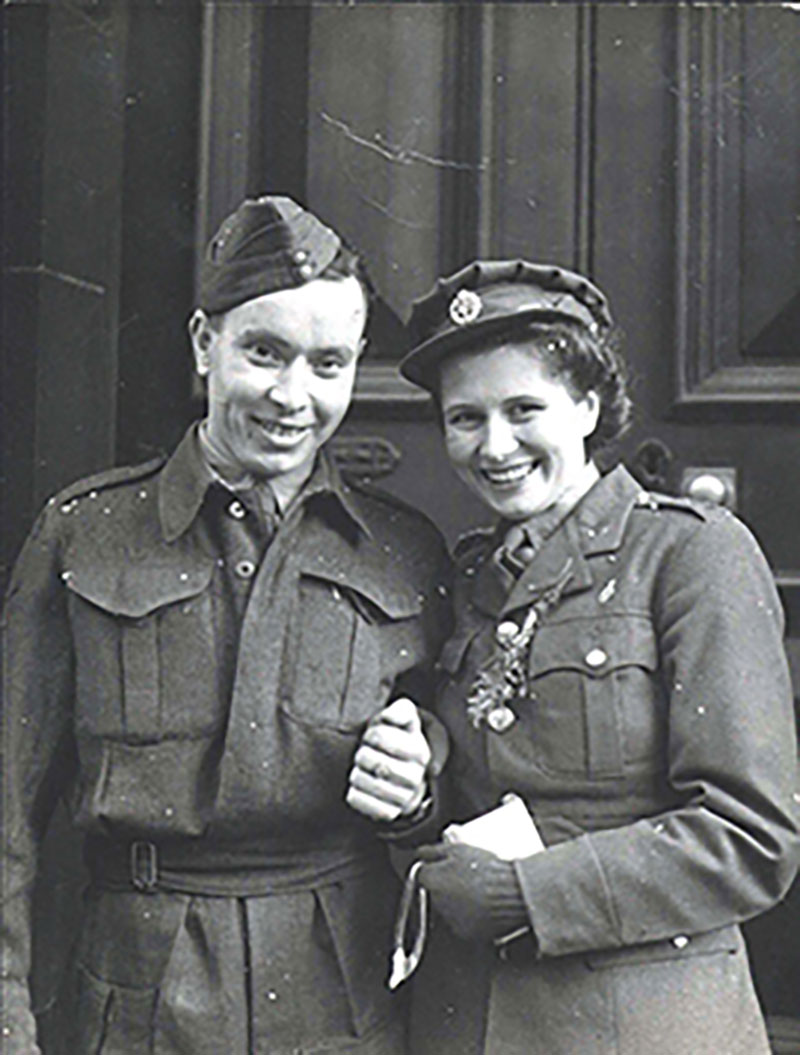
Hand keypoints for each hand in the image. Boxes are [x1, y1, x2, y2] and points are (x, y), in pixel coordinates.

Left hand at [346, 697, 430, 821]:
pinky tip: (360, 786)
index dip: (371, 734)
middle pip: (370, 760)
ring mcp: (403, 798)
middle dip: (362, 753)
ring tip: (363, 769)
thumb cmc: (400, 740)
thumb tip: (390, 715)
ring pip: (363, 781)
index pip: (379, 736)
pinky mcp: (388, 813)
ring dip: (357, 772)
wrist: (406, 773)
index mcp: (420, 752)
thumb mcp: (405, 720)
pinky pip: (359, 801)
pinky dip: (354, 792)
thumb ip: (401, 710)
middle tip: (366, 753)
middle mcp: (415, 777)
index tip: (374, 736)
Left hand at [415, 842, 526, 942]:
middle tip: (466, 875)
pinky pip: (462, 922)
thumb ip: (433, 852)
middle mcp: (438, 903)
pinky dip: (469, 915)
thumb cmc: (488, 870)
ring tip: (478, 889)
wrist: (514, 893)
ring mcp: (452, 920)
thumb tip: (422, 853)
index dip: (435, 869)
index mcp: (433, 881)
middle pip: (435, 891)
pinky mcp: (467, 933)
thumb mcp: (457, 849)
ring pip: (448, 907)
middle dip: (446, 884)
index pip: (422, 875)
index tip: (446, 866)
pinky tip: (482, 904)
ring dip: (457, 900)